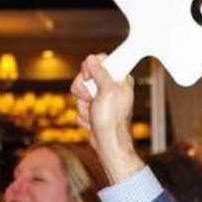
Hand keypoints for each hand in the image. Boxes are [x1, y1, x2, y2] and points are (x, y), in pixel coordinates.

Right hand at [71, 55, 141, 183]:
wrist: (108, 143)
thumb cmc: (112, 120)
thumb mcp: (107, 91)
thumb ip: (100, 73)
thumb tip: (92, 59)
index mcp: (120, 79)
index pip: (102, 61)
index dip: (91, 67)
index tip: (89, 76)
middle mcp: (112, 87)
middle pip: (87, 76)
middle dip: (83, 90)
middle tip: (88, 98)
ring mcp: (102, 99)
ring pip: (81, 92)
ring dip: (82, 105)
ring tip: (92, 114)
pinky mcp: (94, 109)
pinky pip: (80, 105)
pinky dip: (83, 114)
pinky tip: (92, 121)